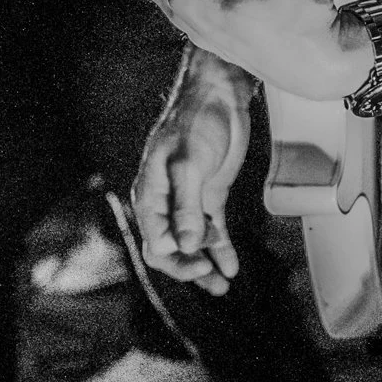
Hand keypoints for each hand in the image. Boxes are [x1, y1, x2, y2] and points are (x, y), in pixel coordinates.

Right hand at [128, 35, 252, 292]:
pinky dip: (220, 248)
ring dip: (205, 265)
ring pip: (191, 243)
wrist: (219, 95)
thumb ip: (185, 207)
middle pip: (170, 249)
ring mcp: (188, 199)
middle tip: (212, 279)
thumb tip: (183, 245)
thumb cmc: (196, 122)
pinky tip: (230, 266)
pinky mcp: (208, 194)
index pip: (155, 243)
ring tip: (222, 286)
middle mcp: (165, 201)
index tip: (200, 262)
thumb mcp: (189, 165)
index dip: (176, 260)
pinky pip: (211, 229)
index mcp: (151, 195)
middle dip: (189, 268)